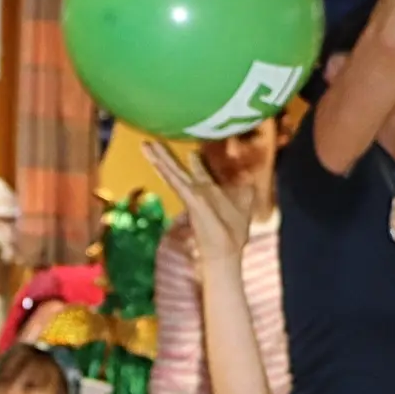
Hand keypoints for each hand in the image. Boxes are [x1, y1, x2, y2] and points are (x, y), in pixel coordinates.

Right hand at [142, 140, 253, 257]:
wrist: (225, 251)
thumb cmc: (234, 232)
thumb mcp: (244, 204)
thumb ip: (245, 190)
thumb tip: (248, 178)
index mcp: (208, 191)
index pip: (197, 171)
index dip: (193, 161)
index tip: (189, 150)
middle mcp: (196, 191)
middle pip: (178, 169)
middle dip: (165, 156)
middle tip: (150, 142)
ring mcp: (192, 194)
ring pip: (173, 172)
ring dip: (159, 158)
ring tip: (146, 145)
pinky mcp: (190, 199)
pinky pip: (176, 181)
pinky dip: (165, 170)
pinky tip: (156, 160)